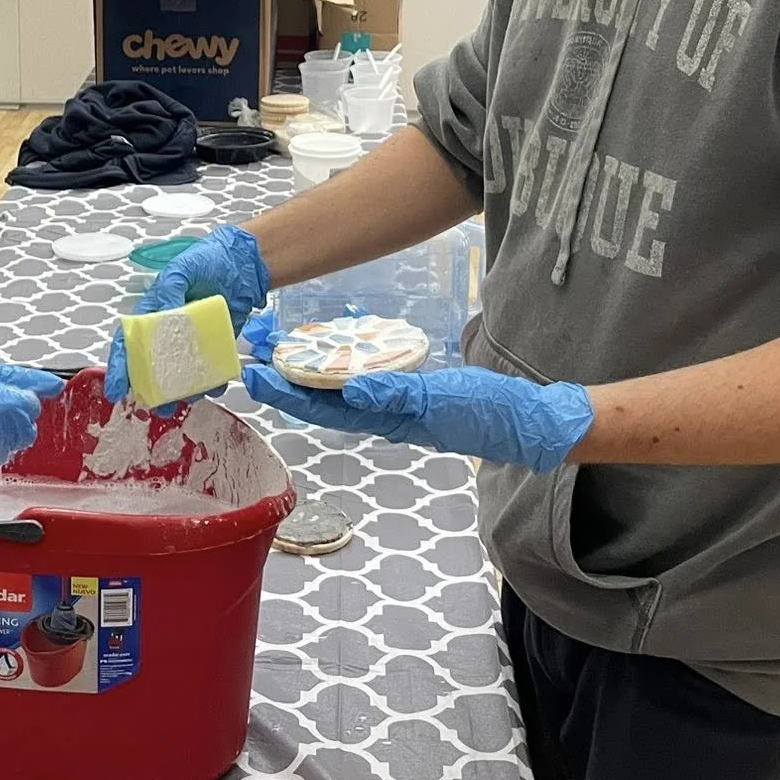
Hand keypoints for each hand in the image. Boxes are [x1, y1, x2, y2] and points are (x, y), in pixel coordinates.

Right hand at [103, 224, 270, 402]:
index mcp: (152, 314)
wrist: (243, 263)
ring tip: (189, 400)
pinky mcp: (215, 345)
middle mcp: (169, 333)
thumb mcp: (182, 269)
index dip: (119, 367)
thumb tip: (163, 313)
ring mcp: (192, 342)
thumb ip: (170, 289)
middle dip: (151, 389)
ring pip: (181, 374)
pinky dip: (213, 381)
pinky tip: (217, 385)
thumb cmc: (206, 260)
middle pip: (153, 367)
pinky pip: (210, 369)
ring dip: (183, 392)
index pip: (128, 344)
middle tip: (156, 405)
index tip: (116, 390)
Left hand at [241, 363, 594, 472]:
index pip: (325, 409)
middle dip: (288, 384)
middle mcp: (385, 417)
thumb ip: (398, 396)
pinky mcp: (413, 396)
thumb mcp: (442, 401)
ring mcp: (398, 408)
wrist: (525, 421)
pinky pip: (367, 385)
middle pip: (324, 403)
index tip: (256, 376)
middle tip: (254, 361)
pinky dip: (343, 374)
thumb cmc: (487, 412)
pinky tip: (335, 360)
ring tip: (282, 358)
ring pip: (342, 396)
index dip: (289, 394)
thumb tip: (350, 391)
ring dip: (310, 379)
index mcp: (387, 421)